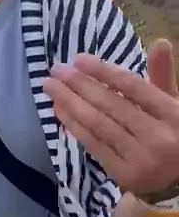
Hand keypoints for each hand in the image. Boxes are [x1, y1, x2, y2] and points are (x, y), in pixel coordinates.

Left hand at [43, 39, 178, 196]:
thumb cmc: (175, 135)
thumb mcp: (175, 104)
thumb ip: (163, 75)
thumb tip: (158, 41)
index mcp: (175, 115)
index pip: (134, 88)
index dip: (104, 72)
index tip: (78, 59)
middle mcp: (159, 137)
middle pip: (111, 105)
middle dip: (79, 85)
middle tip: (56, 70)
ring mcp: (140, 158)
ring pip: (99, 125)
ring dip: (71, 103)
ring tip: (51, 87)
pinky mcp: (124, 175)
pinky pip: (94, 145)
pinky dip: (75, 126)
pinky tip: (60, 110)